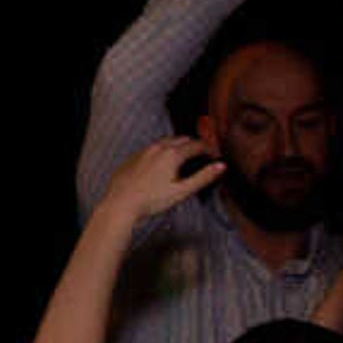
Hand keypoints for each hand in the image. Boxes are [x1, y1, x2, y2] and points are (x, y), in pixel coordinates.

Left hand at [97, 136, 226, 228]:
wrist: (120, 203)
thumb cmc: (151, 200)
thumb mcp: (181, 191)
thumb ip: (203, 177)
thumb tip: (222, 166)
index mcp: (172, 154)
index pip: (197, 145)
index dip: (209, 149)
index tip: (215, 155)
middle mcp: (158, 147)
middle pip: (182, 139)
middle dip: (194, 144)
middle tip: (202, 154)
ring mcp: (144, 150)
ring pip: (166, 141)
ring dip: (178, 145)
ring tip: (185, 157)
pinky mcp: (134, 156)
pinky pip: (152, 148)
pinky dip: (163, 151)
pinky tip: (162, 163)